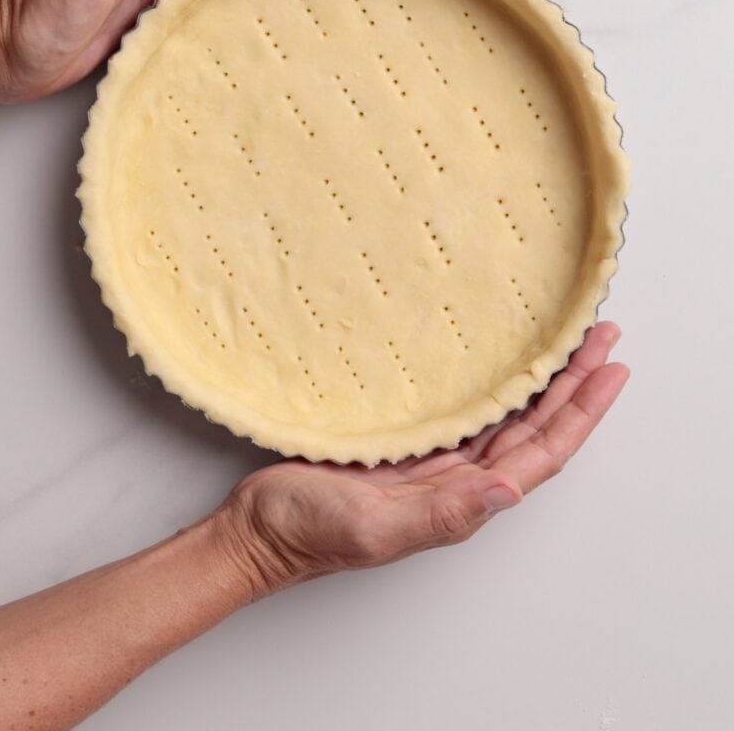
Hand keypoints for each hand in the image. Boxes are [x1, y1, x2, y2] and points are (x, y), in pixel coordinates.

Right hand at [223, 322, 627, 589]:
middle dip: (573, 386)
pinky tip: (504, 369)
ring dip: (543, 385)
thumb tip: (509, 492)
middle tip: (601, 336)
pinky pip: (469, 415)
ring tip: (568, 346)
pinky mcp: (408, 449)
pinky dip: (497, 389)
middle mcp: (459, 482)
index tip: (610, 369)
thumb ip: (441, 513)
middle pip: (535, 429)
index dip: (581, 413)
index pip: (541, 454)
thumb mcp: (374, 527)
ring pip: (507, 419)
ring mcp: (435, 465)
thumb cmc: (306, 533)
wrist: (258, 531)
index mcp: (461, 501)